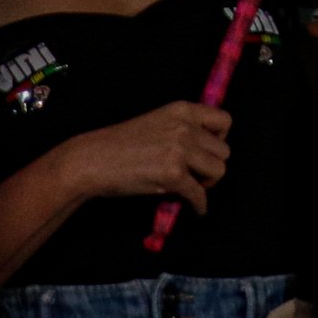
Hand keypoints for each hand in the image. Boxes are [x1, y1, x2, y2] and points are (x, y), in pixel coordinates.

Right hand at [52, 101, 231, 216]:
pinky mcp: (173, 175)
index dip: (220, 139)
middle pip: (224, 151)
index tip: (208, 151)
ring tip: (192, 186)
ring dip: (208, 183)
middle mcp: (185, 127)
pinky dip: (199, 205)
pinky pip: (200, 195)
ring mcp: (180, 150)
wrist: (93, 159)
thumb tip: (206, 151)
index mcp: (182, 110)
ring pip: (219, 171)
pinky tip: (194, 208)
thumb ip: (182, 130)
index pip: (224, 120)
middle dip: (212, 165)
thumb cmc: (120, 144)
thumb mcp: (157, 123)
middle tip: (196, 175)